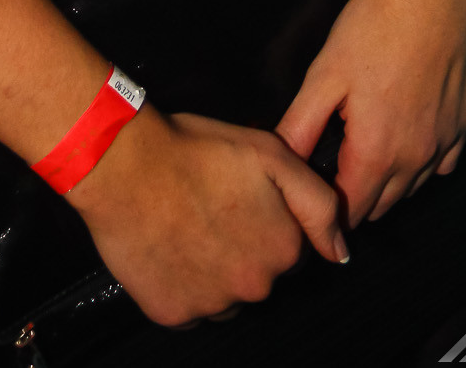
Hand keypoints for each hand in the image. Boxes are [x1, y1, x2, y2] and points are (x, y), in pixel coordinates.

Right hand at [69, 106, 347, 326]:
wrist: (125, 165)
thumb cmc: (195, 150)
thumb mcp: (270, 153)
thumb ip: (318, 201)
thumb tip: (340, 252)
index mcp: (282, 248)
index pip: (289, 247)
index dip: (267, 220)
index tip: (241, 199)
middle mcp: (255, 287)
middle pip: (258, 274)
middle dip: (242, 246)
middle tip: (211, 208)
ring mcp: (214, 306)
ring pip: (225, 293)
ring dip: (213, 269)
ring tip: (187, 224)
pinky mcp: (175, 314)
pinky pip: (190, 307)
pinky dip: (182, 284)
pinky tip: (170, 246)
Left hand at [277, 0, 465, 225]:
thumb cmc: (378, 24)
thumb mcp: (325, 73)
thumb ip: (300, 127)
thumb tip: (280, 163)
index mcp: (377, 152)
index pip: (347, 211)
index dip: (324, 206)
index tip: (311, 189)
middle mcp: (417, 159)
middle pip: (381, 206)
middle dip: (355, 196)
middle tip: (333, 163)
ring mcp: (447, 142)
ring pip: (414, 187)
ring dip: (388, 182)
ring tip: (365, 149)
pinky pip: (443, 163)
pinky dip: (423, 162)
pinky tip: (407, 133)